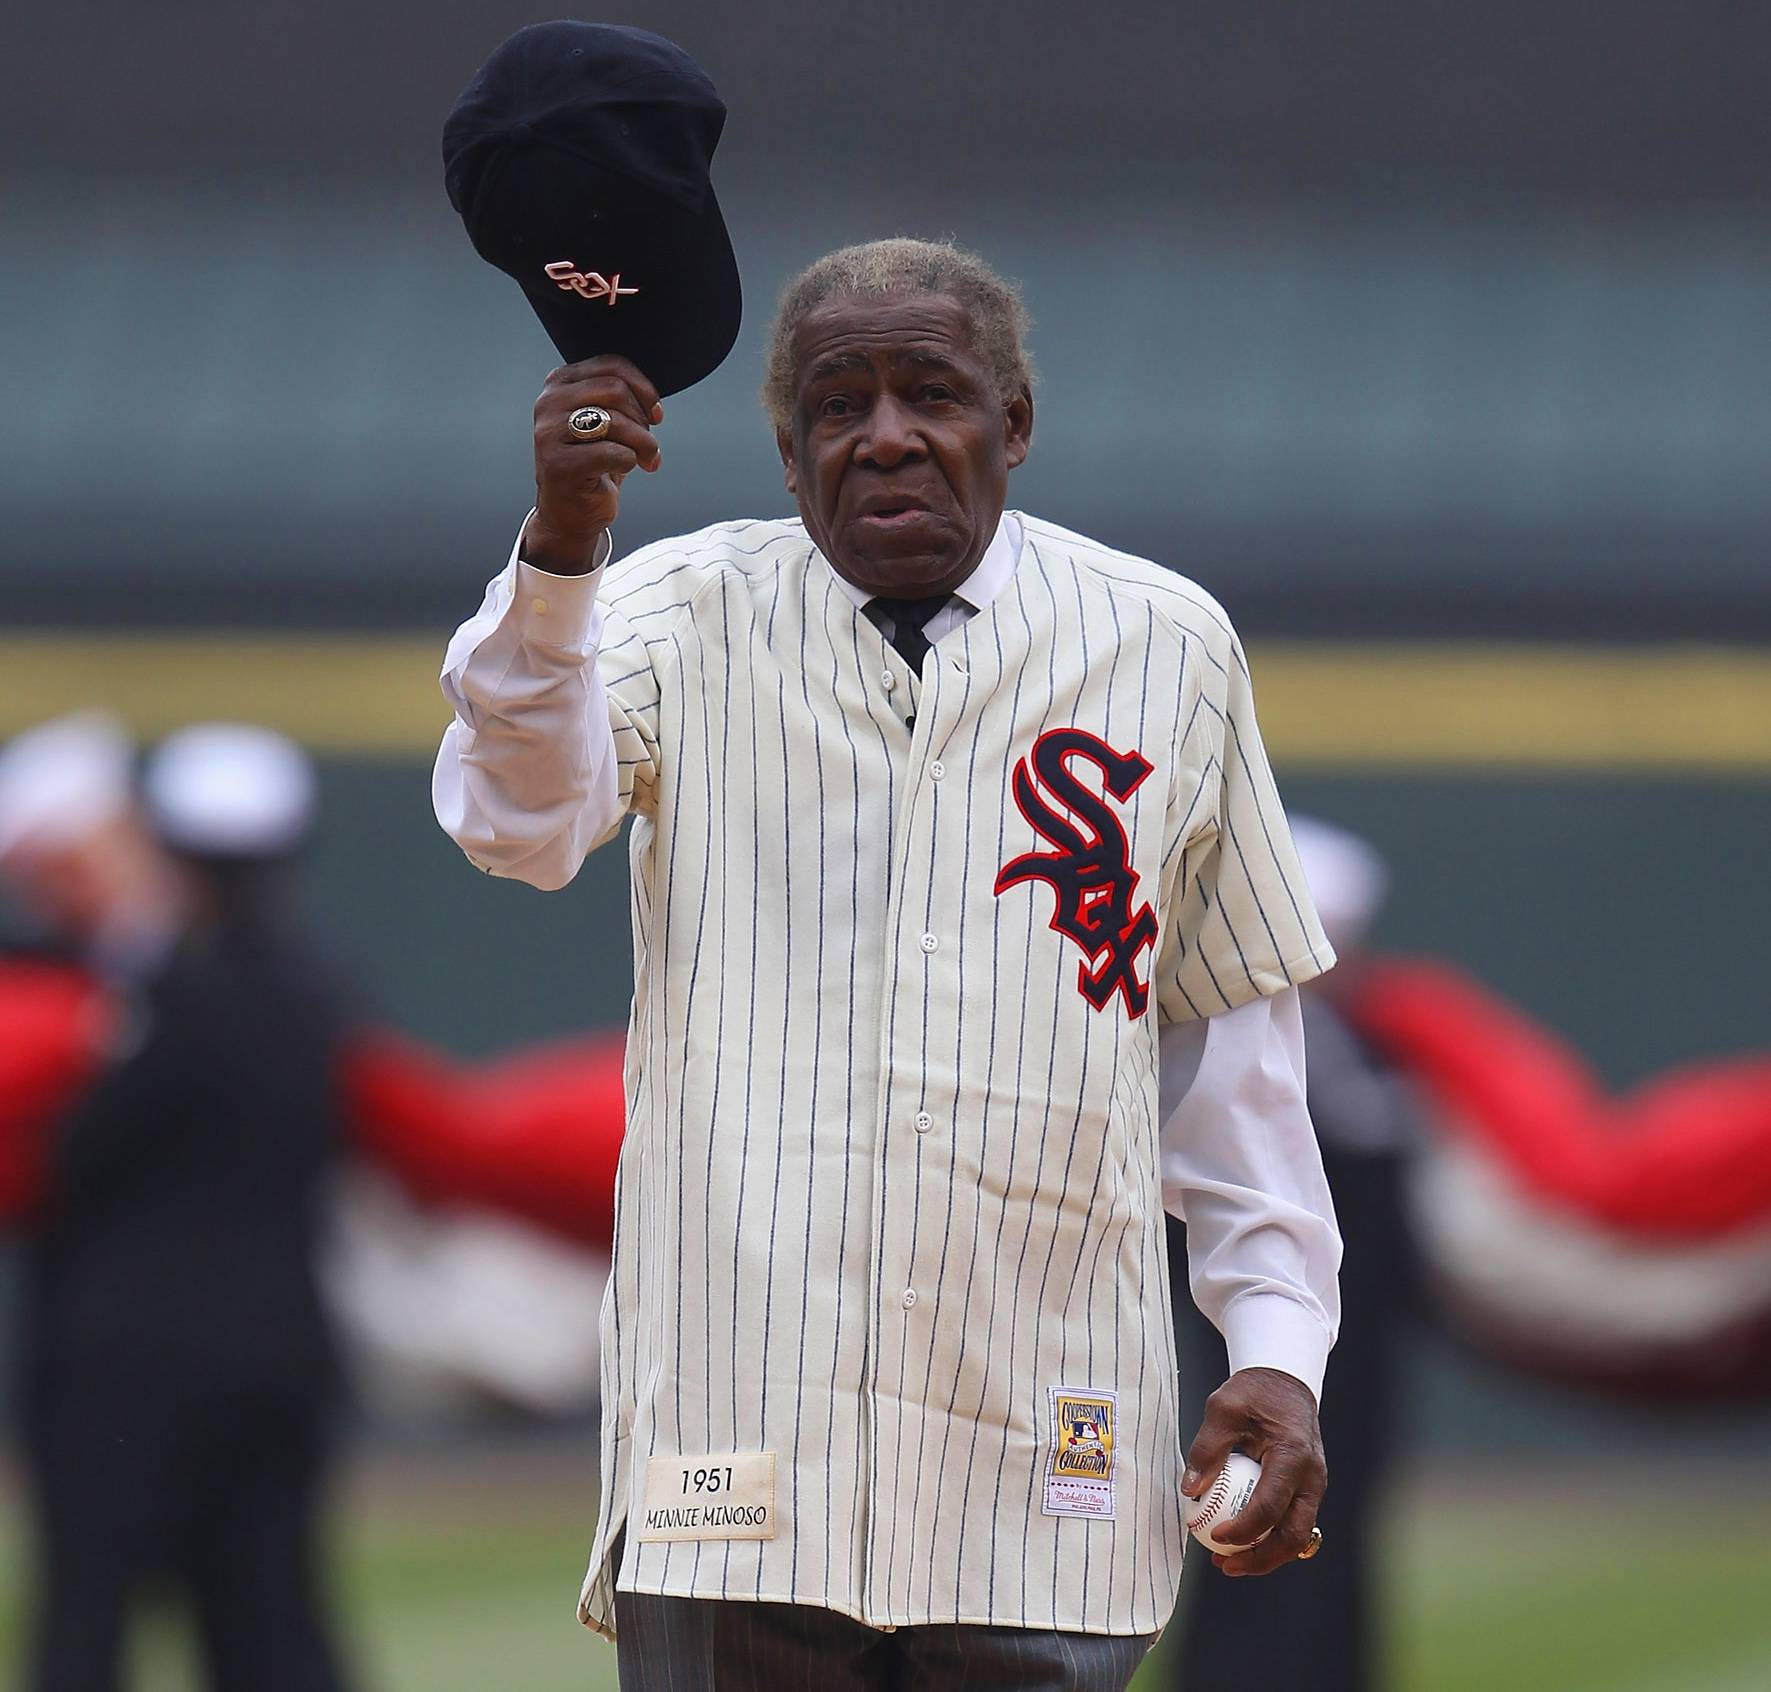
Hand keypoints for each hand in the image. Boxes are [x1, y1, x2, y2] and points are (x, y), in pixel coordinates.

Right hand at [524, 355, 663, 573]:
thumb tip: (652, 399)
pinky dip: (631, 462)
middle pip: (616, 391)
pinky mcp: (560, 465)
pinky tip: (627, 470)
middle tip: (649, 443)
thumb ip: (620, 398)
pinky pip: (615, 453)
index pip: (611, 365)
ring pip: (617, 421)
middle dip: (643, 419)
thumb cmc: (592, 464)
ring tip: (648, 458)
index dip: (643, 388)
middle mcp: (549, 403)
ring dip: (644, 443)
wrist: (570, 511)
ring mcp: (550, 434)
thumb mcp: (605, 422)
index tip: (655, 412)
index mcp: (559, 383)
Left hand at [1181, 1366, 1325, 1576]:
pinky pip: (1293, 1523)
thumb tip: (1190, 1490)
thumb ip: (1207, 1449)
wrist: (1285, 1382)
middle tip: (1225, 1565)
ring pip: (1297, 1536)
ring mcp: (1315, 1486)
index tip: (1214, 1535)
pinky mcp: (1308, 1490)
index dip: (1243, 1529)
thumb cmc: (1253, 1393)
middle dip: (1260, 1558)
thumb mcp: (1223, 1410)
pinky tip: (1243, 1543)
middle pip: (1293, 1535)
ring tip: (1229, 1562)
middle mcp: (1312, 1477)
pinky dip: (1271, 1539)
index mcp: (1294, 1456)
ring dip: (1266, 1555)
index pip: (1270, 1506)